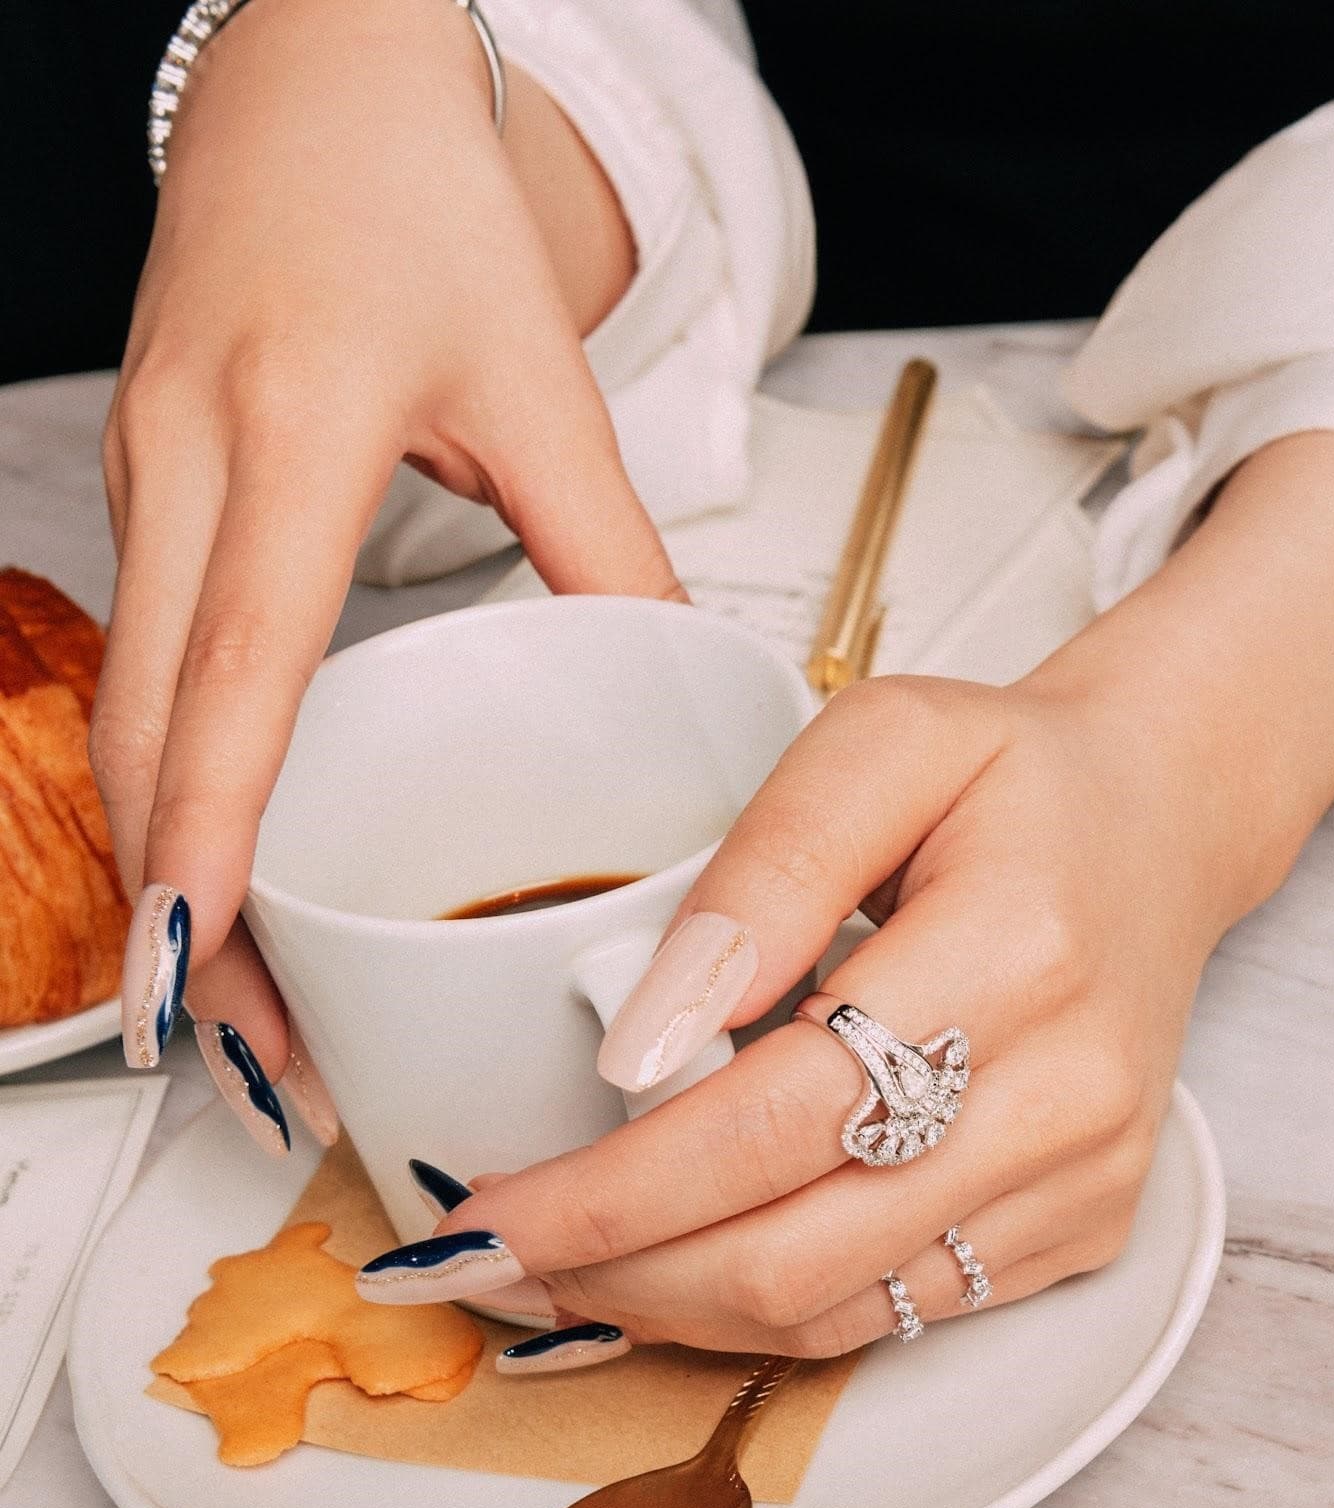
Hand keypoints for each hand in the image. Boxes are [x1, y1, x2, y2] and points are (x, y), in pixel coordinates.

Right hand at [95, 0, 676, 1147]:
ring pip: (126, 714)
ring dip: (171, 867)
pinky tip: (223, 874)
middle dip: (182, 910)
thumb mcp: (541, 379)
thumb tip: (679, 692)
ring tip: (234, 1010)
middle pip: (146, 732)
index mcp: (290, 436)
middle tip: (239, 1054)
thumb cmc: (419, 202)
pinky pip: (145, 668)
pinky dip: (174, 788)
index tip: (201, 966)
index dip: (209, 834)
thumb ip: (610, 545)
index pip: (229, 669)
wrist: (314, 74)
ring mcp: (144, 476)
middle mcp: (187, 465)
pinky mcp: (148, 489)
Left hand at [380, 669, 1204, 1352]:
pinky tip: (689, 1264)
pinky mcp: (1087, 1229)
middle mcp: (1067, 1096)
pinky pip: (898, 1315)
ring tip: (565, 1267)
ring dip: (675, 1311)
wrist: (1159, 832)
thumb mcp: (879, 741)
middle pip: (797, 1254)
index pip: (777, 1121)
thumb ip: (761, 876)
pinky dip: (771, 1310)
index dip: (612, 1191)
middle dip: (616, 1275)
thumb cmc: (1011, 778)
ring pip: (839, 1313)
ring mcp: (1085, 1179)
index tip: (482, 1211)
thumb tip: (646, 1039)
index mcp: (1017, 955)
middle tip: (490, 1257)